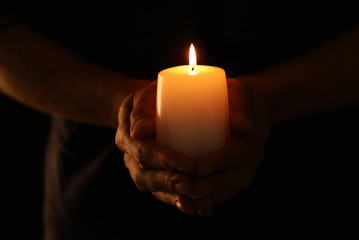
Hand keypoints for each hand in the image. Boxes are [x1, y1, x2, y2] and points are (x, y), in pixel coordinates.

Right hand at [115, 81, 196, 214]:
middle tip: (193, 186)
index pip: (142, 153)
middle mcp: (131, 157)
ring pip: (153, 189)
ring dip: (174, 197)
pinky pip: (162, 194)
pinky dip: (177, 201)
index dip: (164, 161)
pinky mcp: (153, 176)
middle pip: (145, 176)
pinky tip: (197, 208)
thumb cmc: (152, 97)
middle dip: (170, 184)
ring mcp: (141, 169)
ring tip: (195, 204)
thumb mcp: (146, 95)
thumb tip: (140, 131)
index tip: (189, 165)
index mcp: (127, 136)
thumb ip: (142, 107)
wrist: (149, 108)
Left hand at [191, 77, 269, 215]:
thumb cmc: (229, 93)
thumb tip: (239, 124)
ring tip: (195, 201)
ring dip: (216, 195)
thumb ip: (234, 99)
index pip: (242, 149)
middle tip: (193, 190)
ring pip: (237, 184)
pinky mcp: (241, 169)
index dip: (222, 161)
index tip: (199, 168)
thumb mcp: (232, 88)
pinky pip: (234, 188)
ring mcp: (250, 162)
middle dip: (216, 184)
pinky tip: (202, 206)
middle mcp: (256, 149)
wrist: (242, 104)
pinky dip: (219, 198)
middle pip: (241, 173)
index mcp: (255, 128)